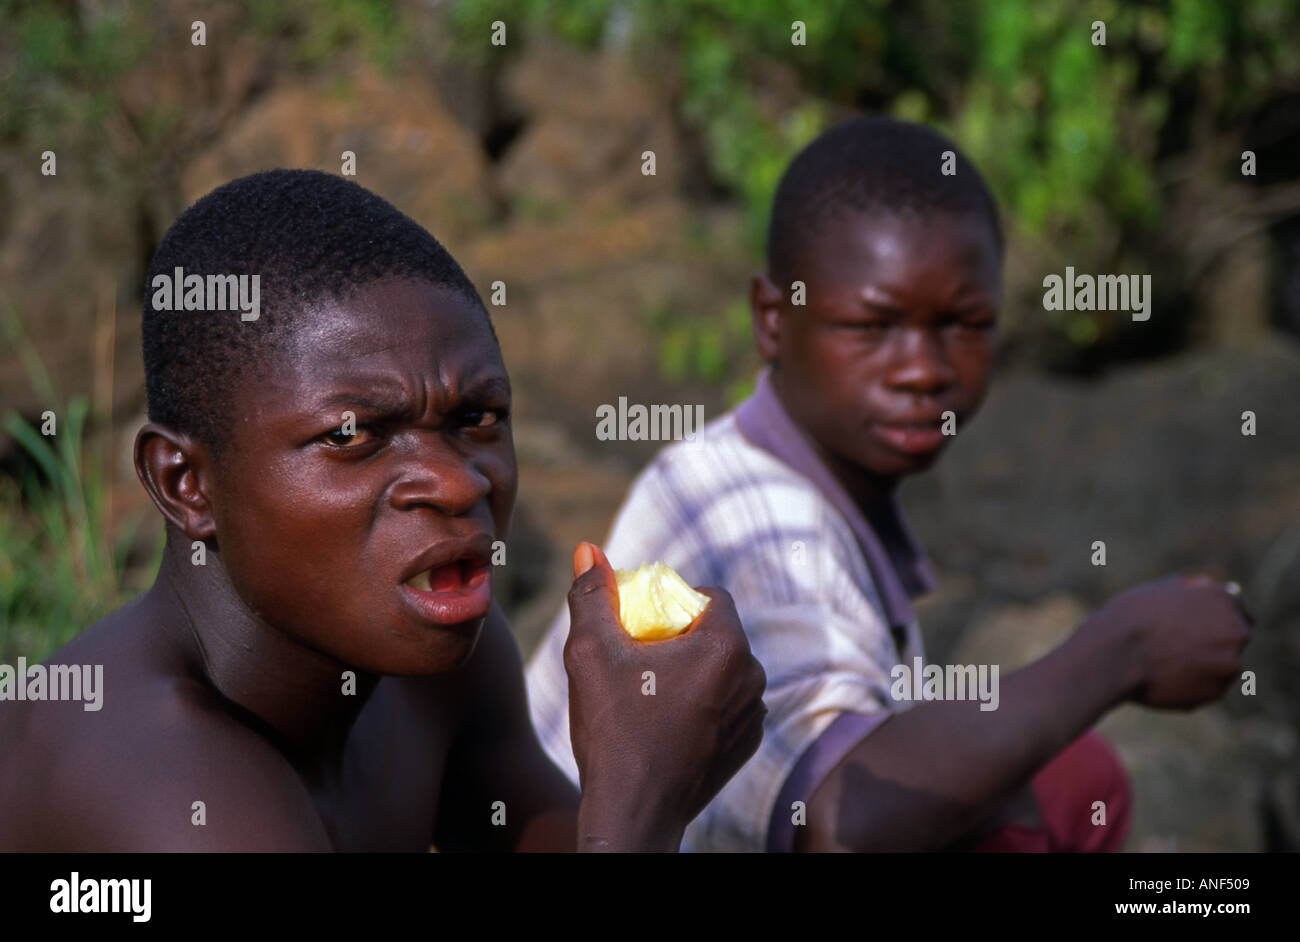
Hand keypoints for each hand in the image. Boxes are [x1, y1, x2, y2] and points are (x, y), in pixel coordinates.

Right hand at [563, 542, 766, 848]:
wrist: (633, 813)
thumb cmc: (612, 730)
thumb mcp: (590, 653)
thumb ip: (591, 595)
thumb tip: (588, 548)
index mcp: (726, 646)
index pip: (709, 596)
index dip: (674, 602)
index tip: (642, 626)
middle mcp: (753, 677)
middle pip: (717, 633)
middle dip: (681, 636)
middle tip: (638, 659)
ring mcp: (754, 715)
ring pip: (722, 670)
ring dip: (693, 670)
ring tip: (648, 692)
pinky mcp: (746, 745)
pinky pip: (726, 705)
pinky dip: (702, 704)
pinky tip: (664, 721)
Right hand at [1086, 573, 1250, 709]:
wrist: (1114, 654)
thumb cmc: (1129, 617)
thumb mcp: (1156, 590)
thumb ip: (1186, 587)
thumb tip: (1205, 583)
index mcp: (1223, 599)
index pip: (1238, 609)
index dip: (1217, 616)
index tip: (1200, 625)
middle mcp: (1235, 630)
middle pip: (1234, 638)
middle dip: (1214, 641)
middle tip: (1178, 646)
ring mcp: (1229, 664)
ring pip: (1222, 665)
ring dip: (1203, 665)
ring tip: (1164, 663)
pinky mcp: (1215, 692)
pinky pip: (1208, 688)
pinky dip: (1192, 685)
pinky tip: (1163, 678)